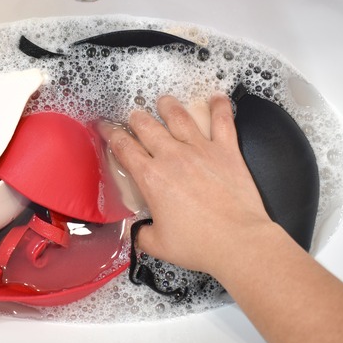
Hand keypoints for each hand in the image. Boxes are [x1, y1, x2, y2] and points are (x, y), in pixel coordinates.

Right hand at [109, 94, 276, 275]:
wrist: (238, 241)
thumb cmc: (198, 245)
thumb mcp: (158, 244)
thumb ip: (141, 234)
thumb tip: (134, 232)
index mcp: (151, 177)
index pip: (123, 147)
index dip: (110, 134)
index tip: (105, 128)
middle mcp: (173, 157)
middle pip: (148, 126)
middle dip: (137, 118)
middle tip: (134, 116)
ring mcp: (201, 150)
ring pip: (179, 117)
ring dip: (168, 106)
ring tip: (164, 101)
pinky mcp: (226, 151)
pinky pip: (222, 121)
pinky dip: (220, 107)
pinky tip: (217, 97)